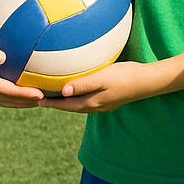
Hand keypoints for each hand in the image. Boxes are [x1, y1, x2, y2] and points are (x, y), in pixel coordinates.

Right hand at [0, 32, 45, 107]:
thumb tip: (2, 58)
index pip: (5, 90)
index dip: (23, 93)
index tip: (40, 94)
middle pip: (5, 100)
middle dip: (26, 101)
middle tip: (47, 100)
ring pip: (1, 101)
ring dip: (19, 103)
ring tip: (39, 101)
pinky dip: (10, 98)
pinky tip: (23, 93)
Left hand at [41, 62, 157, 112]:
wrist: (148, 81)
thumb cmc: (126, 77)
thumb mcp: (103, 78)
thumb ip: (83, 84)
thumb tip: (63, 91)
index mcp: (90, 103)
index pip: (64, 105)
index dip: (49, 103)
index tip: (35, 100)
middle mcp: (95, 106)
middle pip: (70, 106)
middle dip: (55, 102)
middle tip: (41, 97)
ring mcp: (103, 104)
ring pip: (79, 103)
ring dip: (67, 99)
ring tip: (56, 94)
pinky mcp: (110, 98)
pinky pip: (88, 98)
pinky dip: (78, 95)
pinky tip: (80, 88)